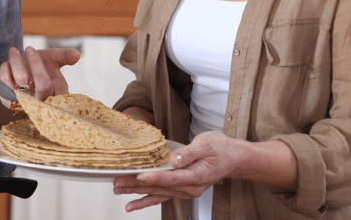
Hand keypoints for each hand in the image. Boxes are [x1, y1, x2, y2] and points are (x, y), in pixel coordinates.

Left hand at [0, 46, 80, 103]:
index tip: (33, 51)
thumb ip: (65, 56)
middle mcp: (43, 100)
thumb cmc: (40, 65)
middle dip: (35, 63)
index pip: (60, 89)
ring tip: (13, 51)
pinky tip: (6, 64)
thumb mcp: (53, 58)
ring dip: (16, 62)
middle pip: (43, 86)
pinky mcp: (10, 102)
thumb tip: (77, 55)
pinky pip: (5, 86)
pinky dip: (4, 71)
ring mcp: (27, 103)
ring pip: (22, 82)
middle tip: (29, 48)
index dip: (46, 72)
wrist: (19, 72)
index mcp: (58, 92)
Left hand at [113, 131, 239, 211]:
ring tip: (118, 189)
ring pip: (157, 193)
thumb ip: (189, 153)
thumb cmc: (220, 149)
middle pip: (159, 187)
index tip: (139, 176)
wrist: (233, 158)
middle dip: (136, 185)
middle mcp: (190, 188)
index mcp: (196, 176)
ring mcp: (185, 191)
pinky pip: (161, 197)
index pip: (171, 178)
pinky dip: (145, 201)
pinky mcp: (181, 189)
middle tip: (117, 181)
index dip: (155, 177)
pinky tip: (131, 205)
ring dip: (136, 192)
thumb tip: (173, 159)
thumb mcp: (206, 144)